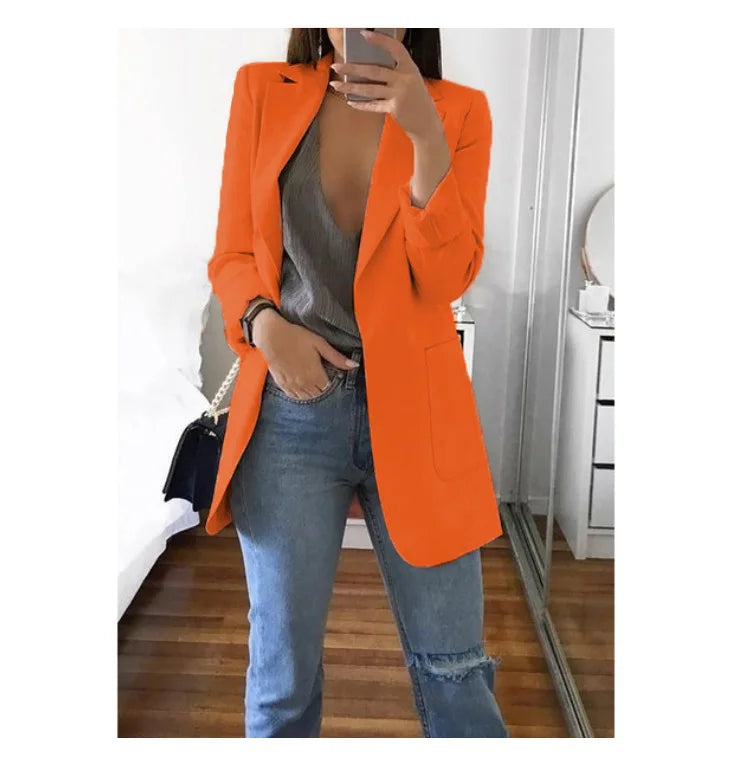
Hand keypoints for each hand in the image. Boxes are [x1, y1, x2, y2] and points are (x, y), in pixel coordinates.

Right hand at [252, 310, 358, 398]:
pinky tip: (302, 386)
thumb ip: (336, 357)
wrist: (271, 335)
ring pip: (307, 397)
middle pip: (318, 394)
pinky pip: (294, 396)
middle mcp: (304, 384)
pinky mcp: (282, 383)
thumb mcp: (320, 344)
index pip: (329, 388)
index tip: (331, 375)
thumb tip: (354, 365)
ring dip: (312, 392)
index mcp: (316, 375)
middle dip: (322, 389)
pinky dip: (300, 394)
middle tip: (322, 378)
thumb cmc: (296, 337)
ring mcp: (292, 385)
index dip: (331, 382)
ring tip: (313, 382)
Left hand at [329, 29, 443, 144]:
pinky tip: (350, 101)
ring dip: (351, 87)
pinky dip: (361, 104)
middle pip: (374, 71)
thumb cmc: (417, 101)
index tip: (364, 34)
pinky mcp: (394, 108)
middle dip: (352, 68)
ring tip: (336, 85)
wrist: (427, 123)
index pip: (395, 48)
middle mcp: (405, 79)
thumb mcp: (411, 81)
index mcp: (410, 68)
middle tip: (337, 66)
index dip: (380, 40)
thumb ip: (396, 73)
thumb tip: (369, 68)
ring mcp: (399, 94)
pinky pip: (373, 105)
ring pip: (370, 89)